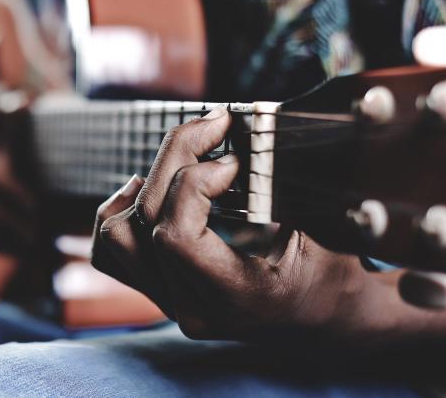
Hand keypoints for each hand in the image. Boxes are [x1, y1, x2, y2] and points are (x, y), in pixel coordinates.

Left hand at [91, 107, 445, 344]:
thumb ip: (282, 186)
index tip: (235, 160)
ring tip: (181, 159)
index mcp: (236, 297)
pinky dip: (120, 212)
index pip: (174, 236)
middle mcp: (193, 306)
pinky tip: (147, 187)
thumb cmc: (333, 273)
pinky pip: (112, 252)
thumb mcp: (324, 232)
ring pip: (117, 238)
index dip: (195, 183)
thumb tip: (247, 126)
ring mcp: (171, 301)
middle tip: (214, 126)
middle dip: (177, 157)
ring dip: (144, 186)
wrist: (327, 320)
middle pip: (146, 222)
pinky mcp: (161, 289)